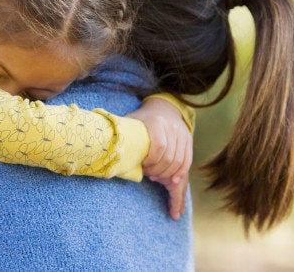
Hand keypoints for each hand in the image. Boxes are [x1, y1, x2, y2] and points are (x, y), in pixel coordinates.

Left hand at [127, 97, 192, 219]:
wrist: (164, 108)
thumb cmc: (142, 120)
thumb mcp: (130, 123)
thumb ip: (122, 137)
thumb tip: (104, 155)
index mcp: (156, 122)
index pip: (159, 146)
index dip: (151, 161)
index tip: (143, 168)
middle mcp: (173, 128)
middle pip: (169, 157)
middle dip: (158, 171)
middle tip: (148, 176)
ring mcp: (183, 135)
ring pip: (179, 162)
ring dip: (168, 175)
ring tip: (157, 178)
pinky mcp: (188, 142)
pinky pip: (187, 162)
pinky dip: (180, 175)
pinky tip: (173, 184)